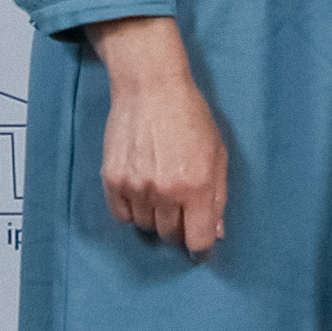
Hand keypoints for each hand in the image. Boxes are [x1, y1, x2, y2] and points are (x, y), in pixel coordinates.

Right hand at [79, 15, 228, 258]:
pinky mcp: (113, 180)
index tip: (199, 239)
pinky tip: (140, 189)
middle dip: (179, 225)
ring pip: (146, 226)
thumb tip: (217, 232)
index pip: (198, 240)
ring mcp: (136, 187)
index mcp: (197, 185)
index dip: (201, 244)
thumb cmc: (190, 116)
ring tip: (159, 188)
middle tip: (180, 202)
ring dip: (154, 216)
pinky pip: (122, 216)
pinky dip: (131, 209)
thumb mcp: (217, 153)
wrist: (151, 86)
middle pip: (170, 235)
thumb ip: (219, 196)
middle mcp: (166, 191)